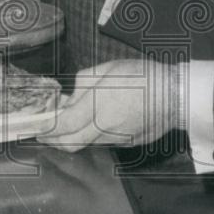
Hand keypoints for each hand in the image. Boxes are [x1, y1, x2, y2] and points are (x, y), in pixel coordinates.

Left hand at [38, 59, 181, 151]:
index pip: (64, 126)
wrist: (176, 94)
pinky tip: (100, 123)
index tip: (37, 129)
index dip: (46, 130)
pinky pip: (105, 143)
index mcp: (99, 105)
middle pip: (71, 144)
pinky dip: (95, 136)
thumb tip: (70, 99)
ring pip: (87, 145)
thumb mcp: (108, 68)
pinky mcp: (129, 144)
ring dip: (75, 137)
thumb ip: (83, 83)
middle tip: (46, 134)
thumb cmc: (143, 75)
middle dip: (54, 141)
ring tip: (73, 123)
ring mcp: (118, 139)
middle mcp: (105, 127)